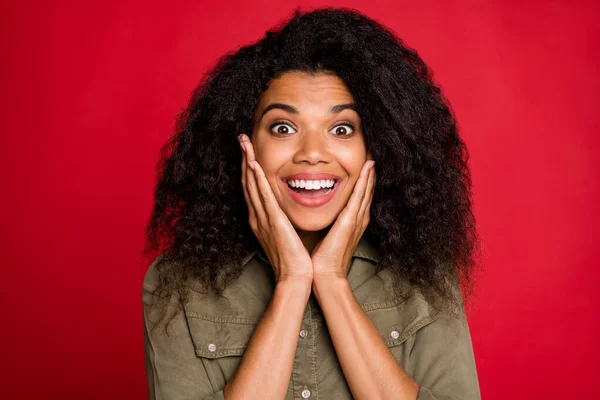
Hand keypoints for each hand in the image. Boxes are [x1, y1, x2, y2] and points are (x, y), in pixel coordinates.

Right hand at [238, 134, 313, 284]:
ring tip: (244, 143)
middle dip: (244, 158)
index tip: (248, 149)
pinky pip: (264, 197)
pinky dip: (257, 180)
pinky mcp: (273, 223)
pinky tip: (253, 165)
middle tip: (241, 137)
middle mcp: (258, 217)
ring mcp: (263, 219)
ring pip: (252, 185)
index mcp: (261, 219)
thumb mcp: (285, 233)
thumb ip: (283, 218)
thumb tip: (286, 206)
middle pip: (248, 182)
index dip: (249, 167)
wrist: (295, 277)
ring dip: (247, 162)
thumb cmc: (295, 258)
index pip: (253, 187)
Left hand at [311, 158, 375, 280]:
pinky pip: (359, 195)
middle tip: (372, 151)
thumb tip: (322, 210)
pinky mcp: (350, 220)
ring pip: (366, 188)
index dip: (364, 177)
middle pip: (368, 188)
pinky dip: (365, 180)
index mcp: (353, 221)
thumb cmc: (323, 258)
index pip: (361, 194)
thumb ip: (329, 221)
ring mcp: (357, 219)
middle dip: (370, 170)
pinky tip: (367, 166)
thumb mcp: (328, 234)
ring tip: (373, 153)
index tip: (364, 160)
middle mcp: (359, 218)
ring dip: (370, 170)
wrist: (325, 275)